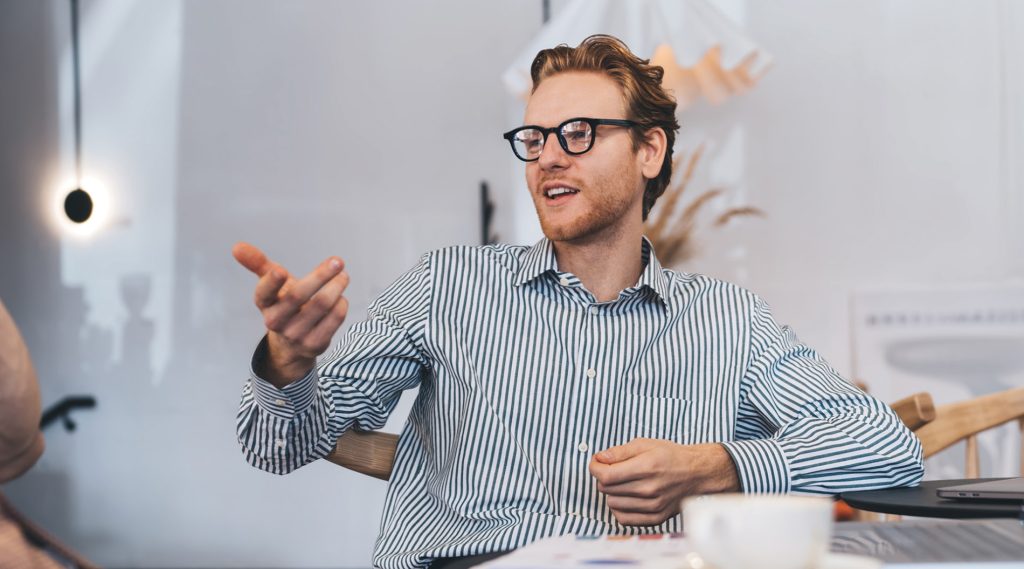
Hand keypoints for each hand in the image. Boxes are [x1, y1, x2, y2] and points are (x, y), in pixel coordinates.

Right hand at [232, 242, 349, 385]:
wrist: (292, 344)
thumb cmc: (283, 304)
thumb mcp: (270, 284)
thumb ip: (258, 264)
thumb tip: (237, 246)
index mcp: (264, 304)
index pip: (264, 294)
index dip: (271, 282)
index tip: (281, 270)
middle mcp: (276, 321)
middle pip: (298, 296)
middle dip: (320, 276)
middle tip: (337, 261)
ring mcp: (296, 335)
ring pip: (321, 305)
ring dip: (336, 287)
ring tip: (342, 276)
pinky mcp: (315, 344)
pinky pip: (334, 319)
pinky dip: (341, 304)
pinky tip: (340, 298)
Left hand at [589, 439, 739, 526]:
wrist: (697, 473)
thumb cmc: (671, 456)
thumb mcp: (645, 444)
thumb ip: (620, 451)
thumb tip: (599, 458)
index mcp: (646, 467)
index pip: (606, 475)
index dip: (594, 467)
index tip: (596, 462)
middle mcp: (649, 489)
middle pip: (606, 488)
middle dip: (603, 476)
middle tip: (612, 469)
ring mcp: (652, 506)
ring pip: (612, 503)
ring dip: (611, 492)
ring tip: (622, 482)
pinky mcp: (655, 518)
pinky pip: (623, 518)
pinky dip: (619, 507)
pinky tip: (626, 497)